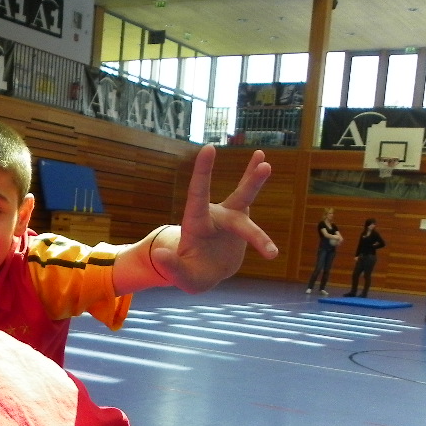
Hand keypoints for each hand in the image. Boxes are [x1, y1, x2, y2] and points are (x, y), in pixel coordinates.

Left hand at [151, 145, 276, 293]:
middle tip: (263, 163)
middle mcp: (214, 216)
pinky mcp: (241, 222)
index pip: (198, 196)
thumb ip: (171, 267)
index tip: (209, 149)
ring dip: (255, 180)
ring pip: (244, 196)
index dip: (203, 173)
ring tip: (266, 164)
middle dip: (247, 182)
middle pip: (232, 197)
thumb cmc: (192, 274)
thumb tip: (159, 256)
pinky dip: (256, 184)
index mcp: (196, 225)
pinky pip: (250, 201)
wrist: (206, 272)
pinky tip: (265, 163)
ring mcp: (229, 218)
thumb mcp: (181, 276)